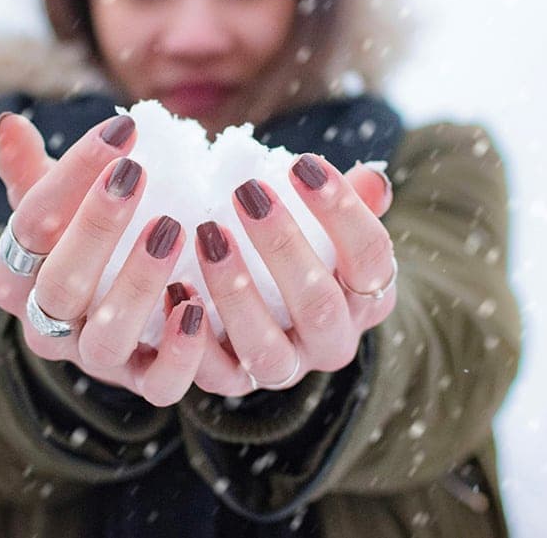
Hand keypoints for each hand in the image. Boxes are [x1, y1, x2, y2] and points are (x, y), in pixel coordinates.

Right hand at [0, 112, 208, 406]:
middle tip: (135, 173)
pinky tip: (199, 308)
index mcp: (17, 275)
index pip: (31, 227)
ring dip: (138, 283)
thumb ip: (29, 170)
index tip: (120, 130)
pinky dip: (178, 353)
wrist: (100, 312)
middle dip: (97, 226)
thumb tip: (8, 122)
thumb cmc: (77, 240)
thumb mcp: (51, 206)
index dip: (71, 176)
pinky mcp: (143, 381)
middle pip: (59, 284)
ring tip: (172, 228)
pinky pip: (158, 384)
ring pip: (106, 336)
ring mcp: (95, 358)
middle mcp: (48, 324)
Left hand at [189, 155, 394, 393]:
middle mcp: (333, 341)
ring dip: (234, 292)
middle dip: (282, 246)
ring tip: (208, 235)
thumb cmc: (309, 251)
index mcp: (368, 297)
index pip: (370, 257)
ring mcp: (286, 368)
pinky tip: (175, 288)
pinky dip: (192, 338)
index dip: (342, 210)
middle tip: (246, 193)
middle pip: (318, 304)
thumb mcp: (336, 229)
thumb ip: (355, 202)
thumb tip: (371, 178)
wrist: (281, 315)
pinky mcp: (236, 383)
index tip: (302, 163)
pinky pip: (215, 374)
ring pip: (266, 349)